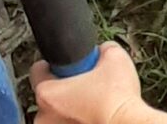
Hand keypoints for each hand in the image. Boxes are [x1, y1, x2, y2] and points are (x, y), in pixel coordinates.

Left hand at [32, 44, 150, 123]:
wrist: (128, 123)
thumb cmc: (117, 98)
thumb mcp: (114, 57)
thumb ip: (101, 49)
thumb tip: (101, 51)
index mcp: (48, 93)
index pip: (38, 70)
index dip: (56, 64)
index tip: (68, 66)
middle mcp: (43, 117)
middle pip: (49, 94)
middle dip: (66, 89)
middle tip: (86, 86)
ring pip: (57, 113)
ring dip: (70, 108)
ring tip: (92, 104)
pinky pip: (66, 123)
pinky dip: (76, 120)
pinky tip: (93, 116)